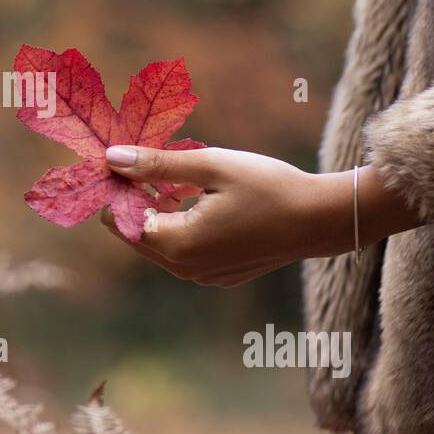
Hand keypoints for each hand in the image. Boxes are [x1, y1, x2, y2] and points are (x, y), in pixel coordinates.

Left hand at [99, 145, 421, 286]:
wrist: (321, 219)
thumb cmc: (267, 186)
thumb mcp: (209, 165)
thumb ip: (157, 164)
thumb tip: (112, 157)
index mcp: (178, 244)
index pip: (121, 221)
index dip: (118, 190)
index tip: (127, 160)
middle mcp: (185, 268)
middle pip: (137, 234)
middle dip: (137, 199)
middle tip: (151, 163)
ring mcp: (203, 276)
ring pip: (160, 242)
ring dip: (160, 210)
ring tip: (181, 177)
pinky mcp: (219, 274)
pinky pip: (185, 249)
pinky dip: (182, 223)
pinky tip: (201, 197)